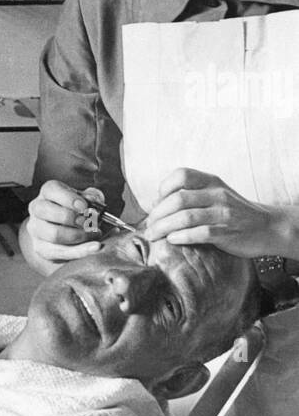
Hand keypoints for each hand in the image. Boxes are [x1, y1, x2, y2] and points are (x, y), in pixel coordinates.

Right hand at [25, 180, 105, 262]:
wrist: (67, 233)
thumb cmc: (77, 211)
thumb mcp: (85, 199)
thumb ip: (91, 197)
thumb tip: (93, 200)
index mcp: (48, 192)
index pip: (51, 190)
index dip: (68, 198)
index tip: (85, 207)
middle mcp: (37, 209)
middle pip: (46, 211)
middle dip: (70, 217)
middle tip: (88, 222)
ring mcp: (36, 230)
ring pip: (53, 234)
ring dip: (78, 235)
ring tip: (94, 234)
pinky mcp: (41, 248)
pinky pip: (61, 251)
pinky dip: (81, 250)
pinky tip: (96, 247)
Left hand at [145, 168, 285, 257]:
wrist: (268, 227)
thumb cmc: (234, 213)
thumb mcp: (215, 194)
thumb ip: (191, 195)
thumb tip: (157, 205)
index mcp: (211, 181)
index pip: (181, 175)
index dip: (163, 189)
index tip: (156, 205)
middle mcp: (217, 194)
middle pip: (177, 199)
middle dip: (157, 215)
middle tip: (148, 227)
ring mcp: (223, 213)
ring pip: (185, 217)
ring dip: (163, 228)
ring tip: (153, 236)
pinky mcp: (227, 232)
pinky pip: (199, 233)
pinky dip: (181, 237)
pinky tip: (172, 240)